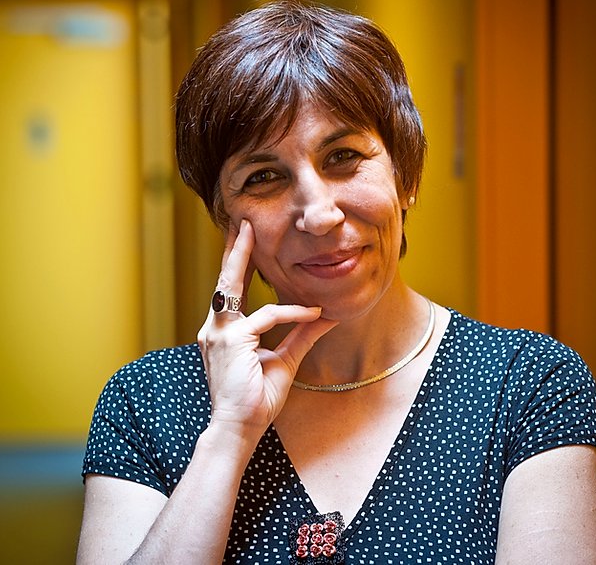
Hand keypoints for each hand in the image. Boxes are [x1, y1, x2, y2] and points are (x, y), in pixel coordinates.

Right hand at [197, 219, 336, 437]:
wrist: (239, 429)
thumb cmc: (257, 398)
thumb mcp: (285, 360)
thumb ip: (301, 335)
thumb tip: (326, 317)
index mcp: (224, 331)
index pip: (230, 290)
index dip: (236, 264)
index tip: (244, 241)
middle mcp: (215, 327)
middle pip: (223, 279)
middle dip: (232, 249)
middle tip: (241, 222)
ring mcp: (219, 332)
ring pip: (232, 285)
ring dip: (242, 257)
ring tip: (251, 232)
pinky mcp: (231, 340)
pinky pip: (267, 316)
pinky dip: (292, 312)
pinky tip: (313, 313)